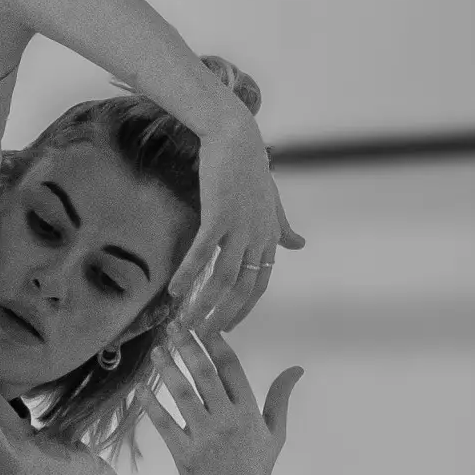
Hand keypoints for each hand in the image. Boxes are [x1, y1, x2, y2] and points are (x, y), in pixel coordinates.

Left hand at [137, 322, 300, 474]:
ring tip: (156, 351)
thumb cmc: (256, 470)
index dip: (217, 344)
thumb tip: (296, 369)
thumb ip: (279, 398)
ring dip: (167, 370)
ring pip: (182, 395)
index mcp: (248, 412)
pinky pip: (164, 424)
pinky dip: (151, 405)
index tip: (203, 324)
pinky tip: (140, 389)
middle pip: (205, 374)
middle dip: (188, 347)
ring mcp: (204, 437)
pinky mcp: (184, 454)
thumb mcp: (274, 433)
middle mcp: (227, 420)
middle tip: (174, 326)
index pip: (232, 369)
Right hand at [165, 114, 303, 342]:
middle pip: (243, 288)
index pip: (260, 283)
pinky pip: (203, 253)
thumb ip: (282, 227)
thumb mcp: (273, 201)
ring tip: (186, 324)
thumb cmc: (251, 167)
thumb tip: (299, 245)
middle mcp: (257, 236)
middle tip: (203, 337)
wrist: (236, 137)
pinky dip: (189, 274)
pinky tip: (174, 291)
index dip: (245, 308)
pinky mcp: (219, 215)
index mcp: (268, 236)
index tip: (228, 328)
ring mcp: (239, 227)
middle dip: (223, 316)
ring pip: (224, 277)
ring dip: (204, 305)